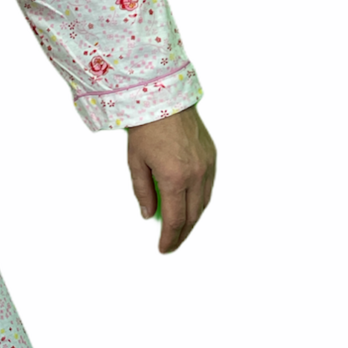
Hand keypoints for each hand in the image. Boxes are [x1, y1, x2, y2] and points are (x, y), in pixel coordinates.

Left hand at [126, 104, 215, 253]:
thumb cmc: (146, 128)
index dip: (169, 237)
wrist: (164, 99)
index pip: (174, 219)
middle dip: (182, 234)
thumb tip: (148, 214)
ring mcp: (207, 165)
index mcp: (174, 178)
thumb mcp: (136, 163)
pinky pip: (209, 187)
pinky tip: (192, 207)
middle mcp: (195, 174)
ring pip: (204, 203)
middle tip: (172, 244)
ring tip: (182, 230)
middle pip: (192, 216)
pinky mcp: (212, 157)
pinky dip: (200, 202)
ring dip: (193, 220)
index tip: (164, 248)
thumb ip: (142, 192)